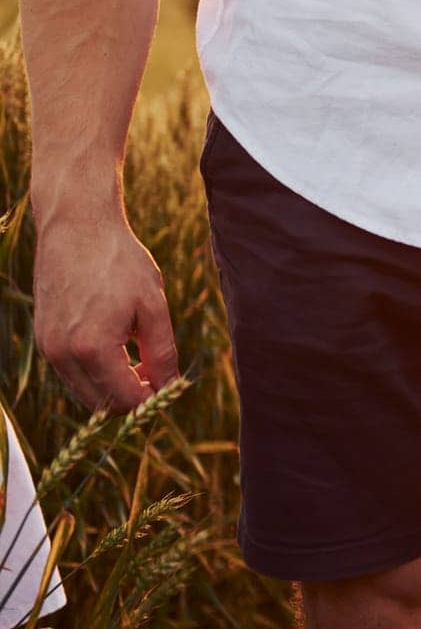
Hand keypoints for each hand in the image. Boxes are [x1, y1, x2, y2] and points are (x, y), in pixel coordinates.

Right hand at [32, 215, 181, 413]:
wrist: (76, 225)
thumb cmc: (120, 261)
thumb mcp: (153, 307)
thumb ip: (162, 353)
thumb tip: (169, 387)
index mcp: (91, 348)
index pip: (124, 400)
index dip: (151, 400)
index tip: (168, 384)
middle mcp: (61, 353)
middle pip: (101, 403)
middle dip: (131, 397)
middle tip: (155, 373)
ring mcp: (47, 346)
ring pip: (83, 391)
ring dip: (112, 386)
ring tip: (140, 361)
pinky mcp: (42, 337)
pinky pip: (71, 372)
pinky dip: (95, 372)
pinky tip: (118, 349)